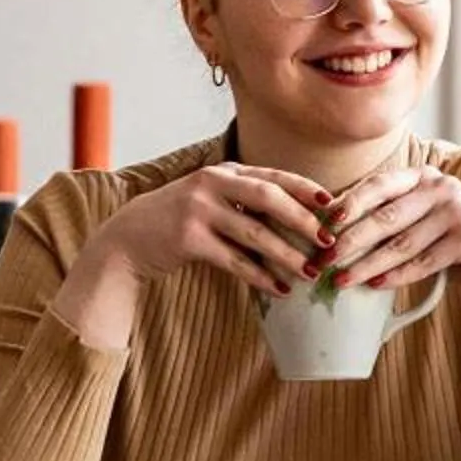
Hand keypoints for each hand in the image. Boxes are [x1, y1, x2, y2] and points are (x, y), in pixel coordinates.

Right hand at [85, 162, 332, 301]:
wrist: (129, 238)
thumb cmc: (180, 221)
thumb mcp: (211, 199)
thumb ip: (245, 201)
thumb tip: (299, 218)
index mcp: (224, 171)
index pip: (273, 175)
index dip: (305, 189)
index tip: (332, 205)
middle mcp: (211, 184)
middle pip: (268, 198)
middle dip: (302, 220)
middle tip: (328, 242)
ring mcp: (198, 210)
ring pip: (254, 234)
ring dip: (286, 255)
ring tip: (310, 273)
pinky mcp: (188, 239)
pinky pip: (234, 260)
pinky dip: (259, 276)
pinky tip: (279, 289)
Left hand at [319, 163, 460, 306]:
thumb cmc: (452, 244)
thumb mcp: (423, 221)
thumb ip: (390, 216)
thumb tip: (333, 227)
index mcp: (425, 176)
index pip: (379, 185)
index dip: (348, 204)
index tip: (321, 225)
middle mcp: (443, 187)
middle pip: (386, 216)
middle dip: (351, 240)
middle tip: (324, 259)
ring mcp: (459, 212)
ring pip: (401, 243)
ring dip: (367, 264)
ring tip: (342, 280)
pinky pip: (423, 262)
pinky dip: (397, 276)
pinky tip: (375, 286)